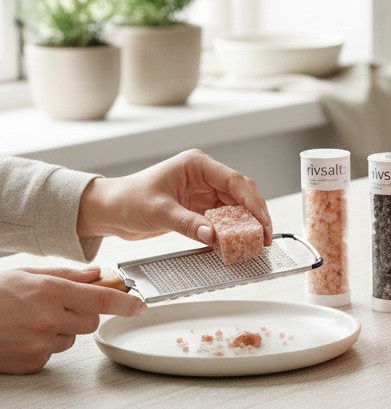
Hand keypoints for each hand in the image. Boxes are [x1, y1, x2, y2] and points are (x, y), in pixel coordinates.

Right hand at [0, 266, 144, 373]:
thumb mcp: (27, 273)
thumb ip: (67, 274)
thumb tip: (98, 274)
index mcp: (50, 293)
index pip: (102, 300)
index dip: (126, 303)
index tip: (140, 305)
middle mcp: (48, 320)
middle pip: (91, 322)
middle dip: (83, 314)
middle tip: (58, 306)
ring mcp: (39, 344)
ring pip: (70, 339)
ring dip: (60, 330)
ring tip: (30, 321)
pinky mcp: (30, 364)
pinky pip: (50, 355)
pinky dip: (42, 346)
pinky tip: (22, 335)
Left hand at [76, 149, 272, 246]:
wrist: (107, 211)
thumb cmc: (126, 200)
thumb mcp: (158, 211)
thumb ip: (187, 223)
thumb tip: (213, 235)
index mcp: (197, 165)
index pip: (235, 181)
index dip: (253, 202)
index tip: (262, 222)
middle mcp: (203, 176)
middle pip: (241, 193)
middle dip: (255, 214)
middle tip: (265, 236)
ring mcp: (202, 192)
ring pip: (235, 207)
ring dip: (244, 224)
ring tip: (254, 242)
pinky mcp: (198, 208)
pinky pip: (222, 219)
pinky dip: (230, 231)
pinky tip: (235, 242)